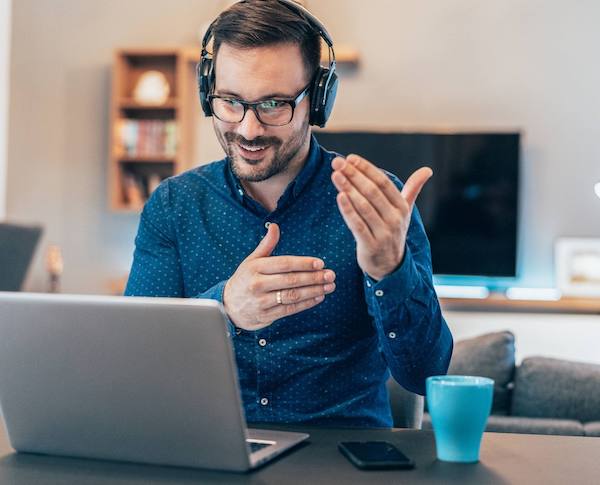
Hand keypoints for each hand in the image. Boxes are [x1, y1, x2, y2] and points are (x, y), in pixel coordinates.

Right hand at [223, 223, 335, 330]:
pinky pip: (289, 310)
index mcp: (255, 268)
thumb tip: (275, 226)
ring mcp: (261, 302)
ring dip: (313, 291)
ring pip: (292, 296)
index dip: (303, 263)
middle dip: (313, 278)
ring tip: (329, 287)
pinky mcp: (266, 316)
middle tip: (330, 275)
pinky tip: (318, 298)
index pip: (284, 263)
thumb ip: (266, 245)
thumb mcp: (252, 260)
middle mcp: (257, 284)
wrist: (228, 306)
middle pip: (291, 280)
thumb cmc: (245, 279)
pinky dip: (306, 304)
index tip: (320, 263)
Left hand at [331, 154, 431, 280]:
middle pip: (372, 192)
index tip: (351, 158)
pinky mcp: (370, 245)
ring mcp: (383, 233)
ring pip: (364, 207)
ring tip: (335, 175)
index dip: (367, 169)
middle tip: (337, 163)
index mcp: (402, 207)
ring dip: (348, 189)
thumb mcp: (404, 211)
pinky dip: (348, 210)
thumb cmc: (393, 232)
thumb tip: (427, 170)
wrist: (390, 266)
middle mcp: (395, 219)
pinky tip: (339, 196)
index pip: (383, 183)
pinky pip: (357, 225)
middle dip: (354, 175)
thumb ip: (413, 189)